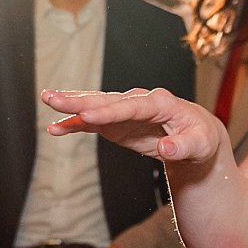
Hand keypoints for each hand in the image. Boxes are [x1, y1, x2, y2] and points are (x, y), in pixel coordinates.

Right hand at [41, 87, 221, 164]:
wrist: (194, 135)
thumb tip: (166, 148)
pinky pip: (91, 122)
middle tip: (54, 99)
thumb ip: (183, 147)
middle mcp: (138, 101)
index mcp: (161, 104)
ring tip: (47, 100)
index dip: (110, 111)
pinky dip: (74, 124)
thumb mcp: (200, 145)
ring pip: (94, 105)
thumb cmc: (200, 138)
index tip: (88, 115)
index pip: (132, 107)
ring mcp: (124, 110)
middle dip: (79, 101)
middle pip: (106, 101)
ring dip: (71, 105)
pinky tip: (56, 128)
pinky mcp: (115, 122)